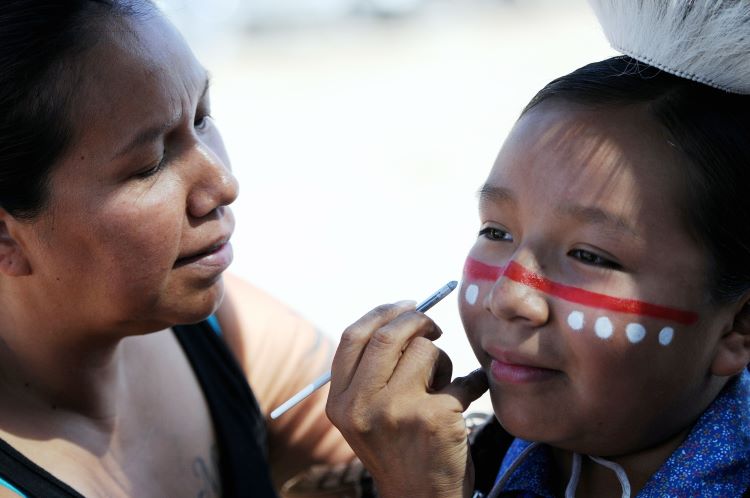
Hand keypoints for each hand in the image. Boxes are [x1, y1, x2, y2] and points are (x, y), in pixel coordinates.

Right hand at [326, 302, 488, 497]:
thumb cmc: (397, 450)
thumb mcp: (363, 416)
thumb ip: (368, 373)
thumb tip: (399, 316)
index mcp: (340, 401)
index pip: (353, 337)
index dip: (382, 313)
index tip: (406, 306)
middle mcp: (362, 405)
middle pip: (389, 335)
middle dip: (418, 321)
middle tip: (434, 327)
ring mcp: (398, 411)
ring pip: (425, 351)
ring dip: (442, 360)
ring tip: (442, 385)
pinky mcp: (435, 418)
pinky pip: (462, 379)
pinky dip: (472, 383)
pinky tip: (470, 395)